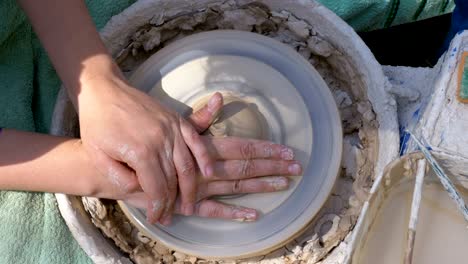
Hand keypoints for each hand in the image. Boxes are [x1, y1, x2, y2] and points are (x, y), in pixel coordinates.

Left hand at [76, 74, 219, 223]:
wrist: (104, 90)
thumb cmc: (96, 124)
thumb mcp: (97, 156)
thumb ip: (120, 178)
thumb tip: (141, 190)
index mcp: (140, 152)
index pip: (156, 188)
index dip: (158, 207)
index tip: (157, 219)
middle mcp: (160, 141)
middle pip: (173, 180)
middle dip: (173, 202)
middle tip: (171, 216)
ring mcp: (171, 128)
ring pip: (188, 164)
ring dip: (190, 187)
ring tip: (189, 203)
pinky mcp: (176, 119)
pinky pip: (195, 141)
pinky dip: (204, 157)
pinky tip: (208, 171)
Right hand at [123, 135, 301, 221]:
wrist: (114, 166)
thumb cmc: (143, 142)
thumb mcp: (172, 128)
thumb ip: (198, 119)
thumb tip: (219, 99)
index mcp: (202, 147)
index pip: (242, 147)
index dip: (266, 149)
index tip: (287, 151)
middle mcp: (204, 167)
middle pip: (245, 166)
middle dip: (273, 167)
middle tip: (298, 168)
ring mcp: (196, 187)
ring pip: (234, 186)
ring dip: (260, 186)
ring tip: (284, 185)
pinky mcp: (184, 205)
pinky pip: (211, 211)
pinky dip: (232, 213)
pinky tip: (253, 215)